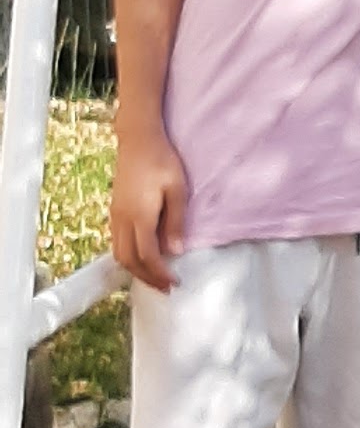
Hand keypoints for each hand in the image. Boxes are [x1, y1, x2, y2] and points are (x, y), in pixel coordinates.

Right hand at [111, 129, 187, 290]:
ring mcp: (115, 214)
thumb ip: (176, 222)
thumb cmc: (162, 161)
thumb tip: (175, 252)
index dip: (160, 273)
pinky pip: (116, 242)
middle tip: (165, 287)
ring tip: (154, 277)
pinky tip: (142, 258)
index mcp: (140, 215)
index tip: (175, 282)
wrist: (138, 139)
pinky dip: (128, 256)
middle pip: (129, 260)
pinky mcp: (114, 210)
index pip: (147, 255)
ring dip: (135, 270)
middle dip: (147, 278)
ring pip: (119, 253)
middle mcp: (123, 218)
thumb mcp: (177, 190)